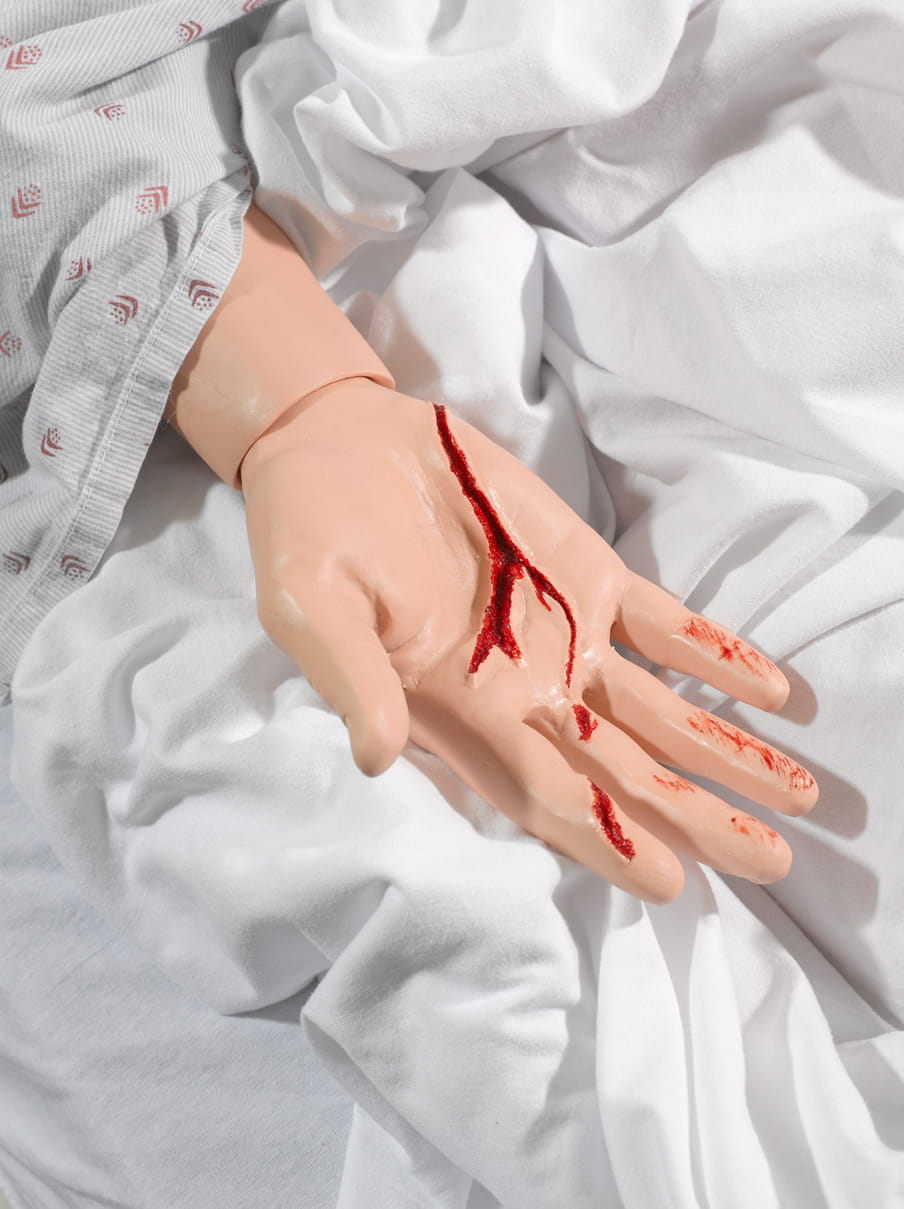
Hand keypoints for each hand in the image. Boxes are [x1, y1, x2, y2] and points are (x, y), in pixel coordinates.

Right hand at [240, 378, 816, 902]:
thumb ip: (350, 678)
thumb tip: (380, 756)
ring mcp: (563, 633)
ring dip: (725, 752)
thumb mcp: (306, 605)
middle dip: (695, 817)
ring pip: (657, 711)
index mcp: (456, 710)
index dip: (606, 840)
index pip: (542, 794)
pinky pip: (666, 629)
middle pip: (621, 770)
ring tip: (796, 793)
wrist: (340, 444)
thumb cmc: (307, 533)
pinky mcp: (587, 575)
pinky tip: (774, 692)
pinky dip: (719, 658)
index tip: (673, 881)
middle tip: (771, 860)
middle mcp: (521, 690)